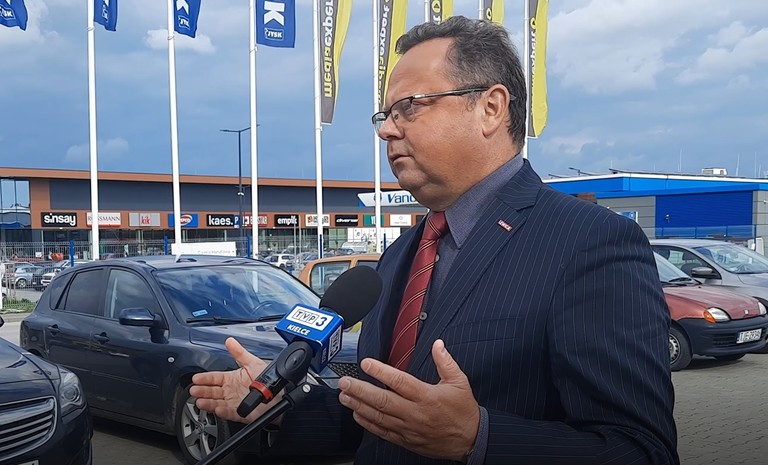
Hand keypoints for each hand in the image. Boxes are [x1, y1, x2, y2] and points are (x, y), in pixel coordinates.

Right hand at [190, 337, 280, 424]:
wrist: (281, 395)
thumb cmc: (268, 380)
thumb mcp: (253, 363)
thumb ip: (240, 353)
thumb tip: (230, 341)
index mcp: (232, 379)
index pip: (215, 378)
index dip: (205, 378)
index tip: (196, 378)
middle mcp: (231, 391)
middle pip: (212, 391)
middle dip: (202, 390)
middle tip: (194, 389)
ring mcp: (234, 402)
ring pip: (217, 402)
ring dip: (208, 402)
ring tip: (199, 401)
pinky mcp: (240, 413)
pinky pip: (229, 413)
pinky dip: (222, 411)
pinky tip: (217, 409)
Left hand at [338, 339, 479, 460]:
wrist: (470, 441)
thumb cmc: (463, 412)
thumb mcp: (460, 382)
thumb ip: (446, 362)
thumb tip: (437, 344)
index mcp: (426, 396)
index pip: (399, 381)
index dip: (380, 372)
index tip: (366, 363)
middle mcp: (414, 413)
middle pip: (382, 400)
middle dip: (360, 390)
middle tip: (345, 381)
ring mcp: (408, 428)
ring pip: (378, 416)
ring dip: (358, 405)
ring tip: (344, 395)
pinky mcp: (405, 439)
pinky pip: (382, 431)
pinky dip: (367, 423)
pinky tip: (356, 414)